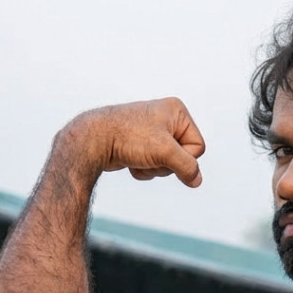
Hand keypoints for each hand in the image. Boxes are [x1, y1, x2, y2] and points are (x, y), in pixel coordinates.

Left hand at [63, 98, 205, 186]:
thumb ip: (187, 167)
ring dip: (153, 168)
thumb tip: (197, 180)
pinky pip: (154, 167)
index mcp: (177, 112)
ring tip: (138, 157)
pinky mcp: (142, 146)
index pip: (198, 147)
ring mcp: (154, 133)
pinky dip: (144, 170)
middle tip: (148, 155)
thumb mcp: (165, 152)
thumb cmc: (129, 137)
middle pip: (183, 157)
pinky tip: (130, 160)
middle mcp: (167, 119)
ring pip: (168, 165)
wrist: (94, 139)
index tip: (164, 152)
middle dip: (165, 164)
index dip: (183, 157)